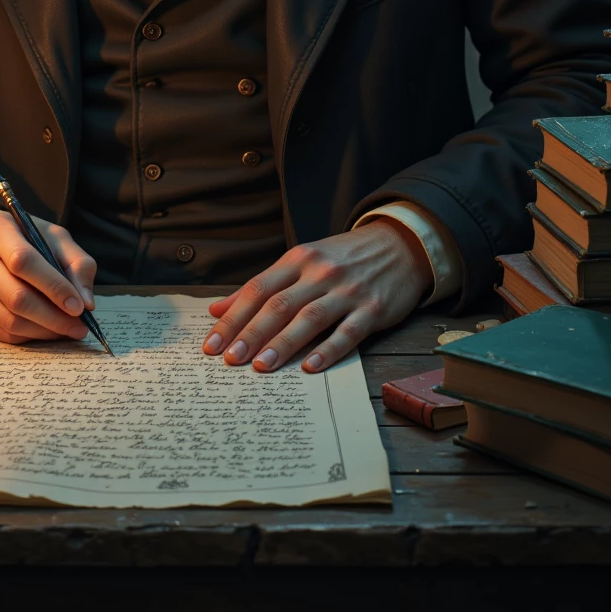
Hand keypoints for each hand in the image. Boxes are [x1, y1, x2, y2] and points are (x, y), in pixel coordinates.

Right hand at [0, 211, 97, 344]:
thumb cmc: (27, 242)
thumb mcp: (55, 238)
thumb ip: (78, 264)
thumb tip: (86, 303)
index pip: (24, 261)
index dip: (53, 287)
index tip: (78, 307)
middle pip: (16, 297)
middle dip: (53, 317)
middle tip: (79, 328)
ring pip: (9, 320)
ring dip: (44, 331)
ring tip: (66, 330)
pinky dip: (28, 336)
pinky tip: (44, 330)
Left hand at [201, 219, 431, 372]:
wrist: (399, 245)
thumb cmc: (343, 258)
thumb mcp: (302, 262)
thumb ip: (263, 286)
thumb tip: (218, 310)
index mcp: (298, 259)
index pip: (257, 289)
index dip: (233, 317)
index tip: (211, 344)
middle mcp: (320, 273)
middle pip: (279, 305)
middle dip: (251, 334)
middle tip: (229, 361)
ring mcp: (347, 290)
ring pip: (309, 318)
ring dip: (283, 344)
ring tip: (261, 366)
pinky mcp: (373, 309)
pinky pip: (348, 332)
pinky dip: (328, 349)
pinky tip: (311, 366)